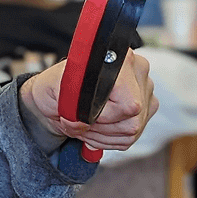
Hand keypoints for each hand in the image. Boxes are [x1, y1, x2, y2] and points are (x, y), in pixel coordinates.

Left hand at [21, 47, 158, 153]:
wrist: (56, 96)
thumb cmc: (53, 88)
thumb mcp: (50, 89)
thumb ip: (69, 103)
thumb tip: (84, 121)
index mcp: (118, 59)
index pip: (129, 104)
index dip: (102, 116)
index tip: (79, 113)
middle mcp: (138, 71)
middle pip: (132, 121)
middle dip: (99, 129)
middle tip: (76, 122)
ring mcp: (145, 90)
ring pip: (132, 131)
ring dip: (101, 135)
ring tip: (83, 123)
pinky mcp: (146, 108)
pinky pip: (131, 137)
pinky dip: (107, 138)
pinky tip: (94, 126)